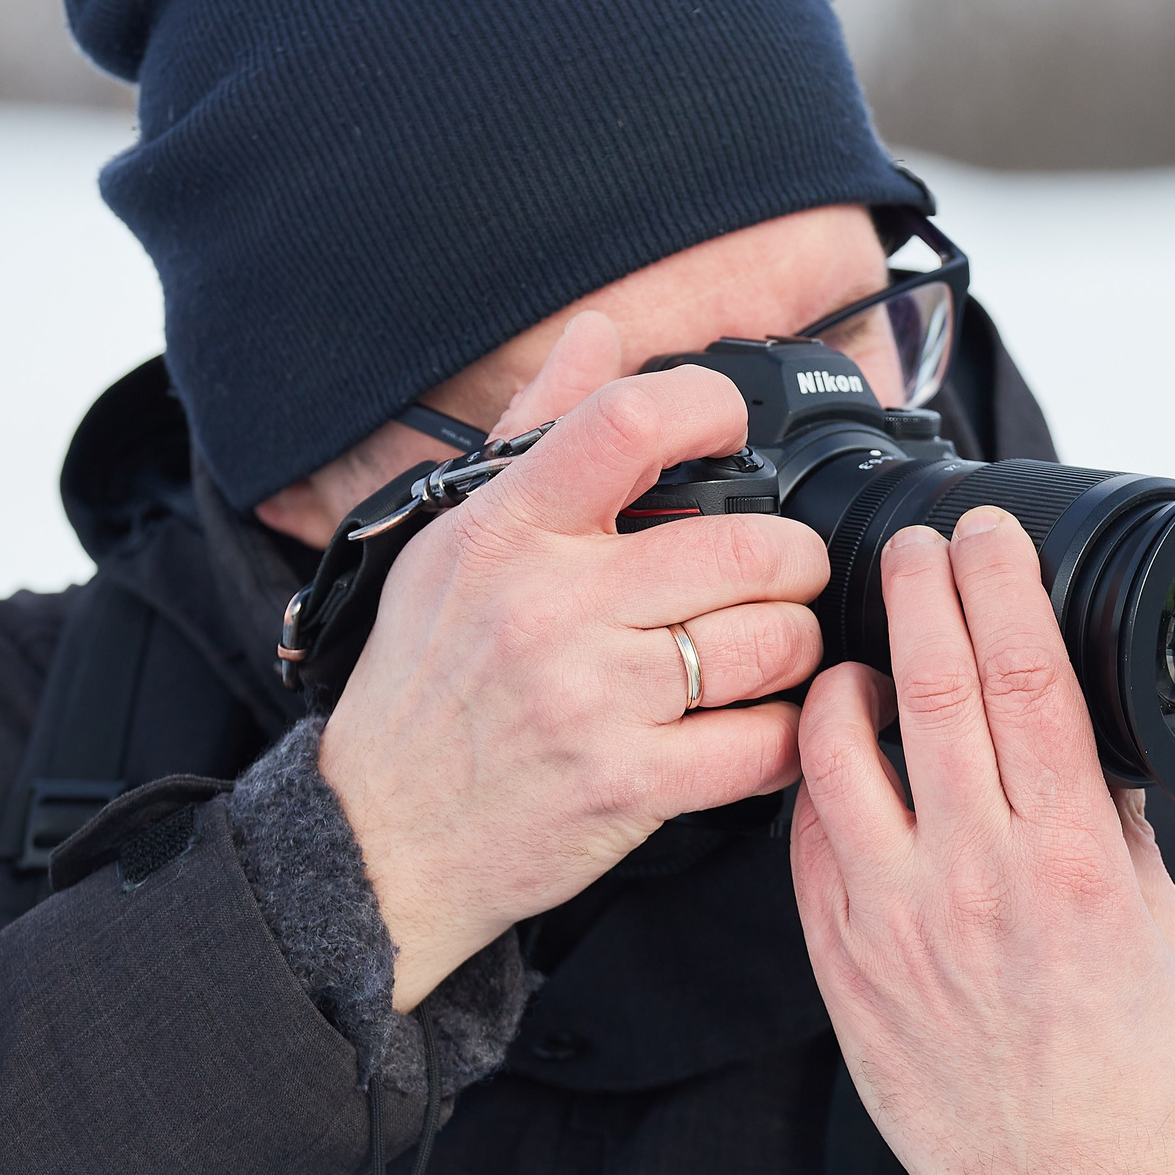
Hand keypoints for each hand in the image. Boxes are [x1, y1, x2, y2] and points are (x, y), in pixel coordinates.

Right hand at [322, 316, 830, 1010]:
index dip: (710, 408)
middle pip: (748, 546)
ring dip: (795, 647)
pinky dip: (784, 735)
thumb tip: (599, 334)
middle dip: (794, 559)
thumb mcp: (448, 545)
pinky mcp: (627, 786)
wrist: (378, 840)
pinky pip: (763, 745)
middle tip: (783, 575)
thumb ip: (534, 434)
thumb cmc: (420, 687)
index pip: (630, 421)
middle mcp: (552, 607)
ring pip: (773, 643)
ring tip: (771, 651)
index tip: (731, 430)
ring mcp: (593, 699)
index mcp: (508, 532)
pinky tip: (759, 726)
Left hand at [790, 506, 1174, 1174]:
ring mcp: (894, 916)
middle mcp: (978, 876)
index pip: (1029, 679)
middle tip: (916, 543)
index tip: (988, 535)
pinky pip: (807, 834)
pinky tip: (837, 751)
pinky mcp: (839, 955)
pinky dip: (817, 773)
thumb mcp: (1161, 927)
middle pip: (936, 689)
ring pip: (840, 752)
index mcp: (1073, 857)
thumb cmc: (1125, 1066)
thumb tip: (1092, 735)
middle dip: (922, 591)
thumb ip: (1119, 822)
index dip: (1001, 586)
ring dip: (847, 679)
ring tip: (864, 652)